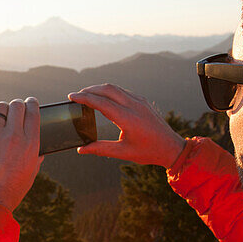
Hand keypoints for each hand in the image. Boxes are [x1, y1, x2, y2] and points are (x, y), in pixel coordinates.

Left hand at [0, 98, 43, 210]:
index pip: (33, 113)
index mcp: (30, 145)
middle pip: (17, 106)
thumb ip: (36, 157)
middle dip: (18, 104)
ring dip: (2, 107)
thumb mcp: (30, 173)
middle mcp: (13, 137)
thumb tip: (41, 148)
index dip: (32, 103)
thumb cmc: (10, 190)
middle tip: (16, 107)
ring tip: (3, 110)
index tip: (31, 102)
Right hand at [67, 84, 185, 166]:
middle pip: (107, 89)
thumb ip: (100, 149)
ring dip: (99, 89)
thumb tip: (81, 150)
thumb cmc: (148, 152)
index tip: (71, 97)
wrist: (171, 147)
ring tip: (87, 95)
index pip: (101, 103)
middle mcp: (134, 106)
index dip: (84, 98)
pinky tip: (103, 98)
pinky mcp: (142, 101)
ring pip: (115, 88)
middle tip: (76, 95)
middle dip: (89, 90)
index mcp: (128, 119)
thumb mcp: (123, 153)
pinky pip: (123, 91)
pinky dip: (110, 92)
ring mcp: (140, 101)